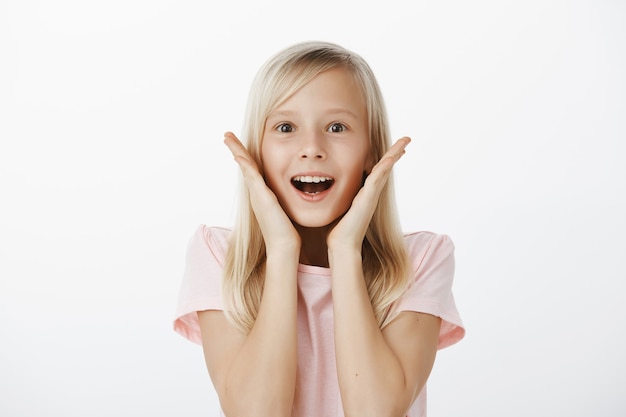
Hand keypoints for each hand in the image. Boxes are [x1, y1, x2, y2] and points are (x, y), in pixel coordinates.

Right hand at [223, 132, 300, 253]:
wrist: (284, 246)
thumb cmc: (287, 232)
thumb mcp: (285, 210)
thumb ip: (284, 201)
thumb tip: (294, 195)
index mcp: (261, 194)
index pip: (252, 170)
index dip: (245, 157)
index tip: (239, 145)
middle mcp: (256, 193)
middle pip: (244, 165)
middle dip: (236, 149)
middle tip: (227, 135)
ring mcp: (257, 195)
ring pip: (245, 168)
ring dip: (237, 151)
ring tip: (228, 138)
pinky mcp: (262, 198)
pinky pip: (252, 177)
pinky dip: (245, 165)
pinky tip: (240, 155)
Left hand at [327, 137, 410, 251]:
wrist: (342, 245)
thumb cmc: (339, 231)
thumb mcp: (340, 207)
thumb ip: (341, 198)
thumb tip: (330, 191)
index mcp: (365, 194)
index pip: (378, 172)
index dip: (386, 159)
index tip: (395, 149)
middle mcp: (371, 193)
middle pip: (386, 168)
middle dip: (396, 153)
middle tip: (406, 140)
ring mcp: (371, 196)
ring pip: (385, 170)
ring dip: (394, 154)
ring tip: (405, 142)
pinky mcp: (367, 199)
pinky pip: (377, 179)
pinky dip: (384, 167)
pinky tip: (390, 157)